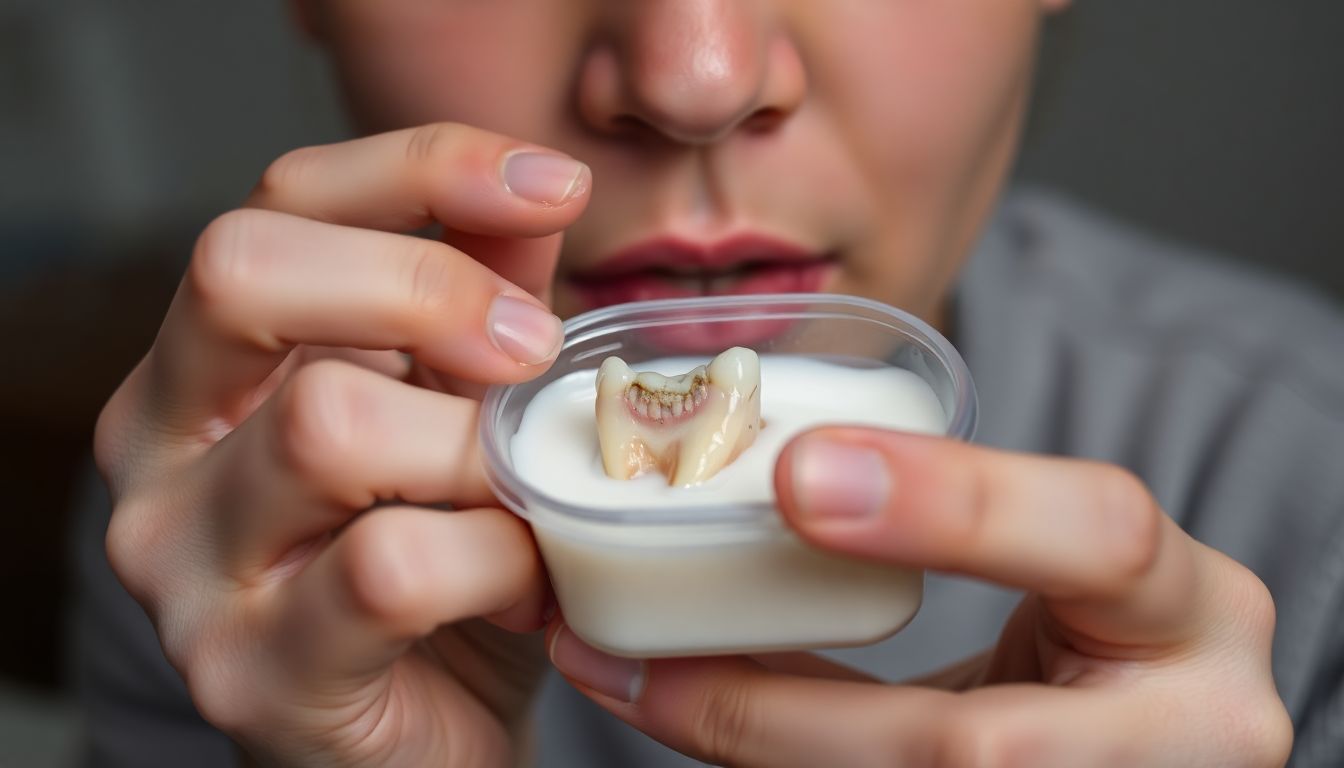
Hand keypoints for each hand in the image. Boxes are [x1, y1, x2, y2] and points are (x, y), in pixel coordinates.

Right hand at [96, 124, 590, 765]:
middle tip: (533, 348)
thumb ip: (483, 297)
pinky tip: (529, 579)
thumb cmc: (443, 556)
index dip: (421, 165)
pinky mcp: (248, 669)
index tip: (555, 188)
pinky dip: (495, 558)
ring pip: (326, 424)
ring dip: (474, 446)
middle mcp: (160, 443)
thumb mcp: (459, 403)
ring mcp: (184, 561)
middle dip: (425, 287)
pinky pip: (389, 571)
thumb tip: (536, 188)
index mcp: (207, 359)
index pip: (279, 200)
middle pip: (242, 272)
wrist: (421, 733)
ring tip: (528, 490)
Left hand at [546, 428, 1293, 766]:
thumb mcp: (1066, 552)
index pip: (1100, 539)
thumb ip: (957, 519)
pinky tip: (688, 718)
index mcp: (1197, 615)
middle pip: (971, 750)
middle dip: (778, 712)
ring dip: (744, 749)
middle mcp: (1186, 734)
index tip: (797, 472)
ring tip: (623, 687)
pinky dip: (773, 761)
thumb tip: (760, 475)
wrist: (1160, 725)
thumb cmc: (1105, 624)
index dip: (953, 507)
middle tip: (632, 652)